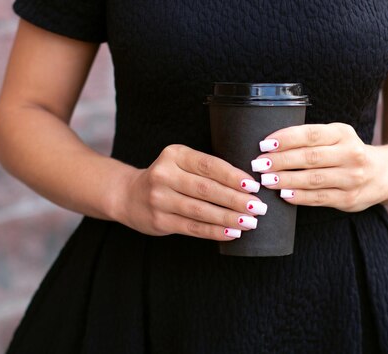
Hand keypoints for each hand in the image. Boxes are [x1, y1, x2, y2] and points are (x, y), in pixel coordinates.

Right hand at [116, 144, 265, 240]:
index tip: (253, 186)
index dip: (232, 176)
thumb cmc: (168, 178)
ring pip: (201, 211)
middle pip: (206, 189)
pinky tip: (232, 233)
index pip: (208, 165)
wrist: (129, 195)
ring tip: (250, 222)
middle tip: (258, 207)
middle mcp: (164, 174)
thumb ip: (207, 169)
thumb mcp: (182, 163)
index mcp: (174, 154)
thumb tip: (248, 184)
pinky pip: (192, 227)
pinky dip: (215, 231)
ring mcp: (159, 199)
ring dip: (228, 218)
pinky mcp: (159, 220)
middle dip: (235, 200)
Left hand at [251, 123, 387, 211]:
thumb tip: (270, 145)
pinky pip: (319, 198)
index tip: (264, 144)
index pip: (310, 134)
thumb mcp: (336, 137)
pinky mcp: (349, 199)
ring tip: (266, 180)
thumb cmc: (347, 152)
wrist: (383, 174)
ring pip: (313, 179)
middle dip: (280, 161)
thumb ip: (311, 139)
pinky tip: (283, 194)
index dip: (285, 139)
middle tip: (259, 164)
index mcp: (343, 133)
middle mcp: (351, 154)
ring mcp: (352, 178)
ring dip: (286, 180)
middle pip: (309, 157)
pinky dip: (299, 197)